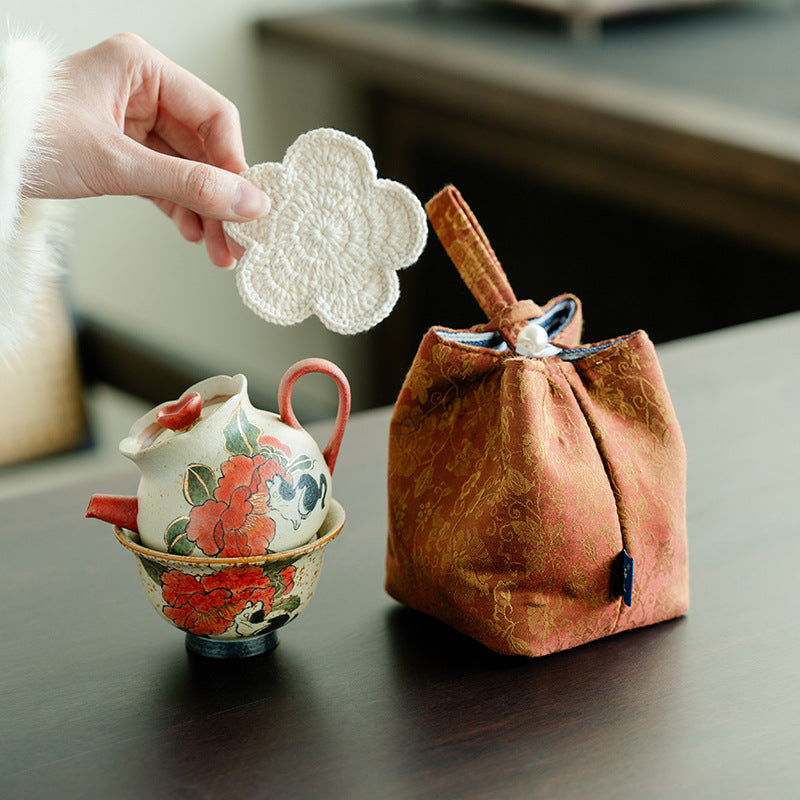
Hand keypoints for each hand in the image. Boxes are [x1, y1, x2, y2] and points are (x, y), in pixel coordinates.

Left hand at [23, 33, 268, 266]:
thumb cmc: (31, 139)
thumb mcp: (116, 164)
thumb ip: (188, 184)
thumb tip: (248, 202)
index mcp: (142, 70)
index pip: (214, 116)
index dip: (234, 163)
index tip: (247, 205)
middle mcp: (143, 92)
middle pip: (204, 149)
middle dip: (219, 198)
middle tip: (236, 238)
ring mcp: (134, 122)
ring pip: (188, 170)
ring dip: (204, 211)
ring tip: (216, 248)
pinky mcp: (124, 150)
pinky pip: (166, 180)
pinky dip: (180, 208)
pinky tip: (192, 232)